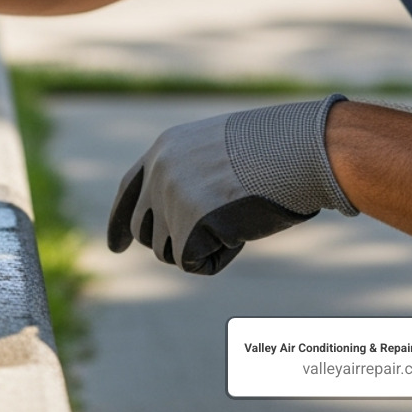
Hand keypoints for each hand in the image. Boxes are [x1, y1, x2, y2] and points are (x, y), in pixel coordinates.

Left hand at [107, 94, 357, 274]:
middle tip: (205, 236)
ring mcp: (169, 199)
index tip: (115, 248)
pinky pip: (194, 262)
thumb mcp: (221, 151)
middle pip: (144, 229)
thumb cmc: (275, 151)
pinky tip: (240, 231)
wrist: (296, 150)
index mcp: (164, 150)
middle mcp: (158, 173)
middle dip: (170, 241)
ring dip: (200, 246)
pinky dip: (219, 256)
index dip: (120, 222)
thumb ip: (193, 177)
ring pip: (168, 250)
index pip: (129, 191)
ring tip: (234, 219)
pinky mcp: (187, 225)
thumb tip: (183, 218)